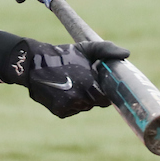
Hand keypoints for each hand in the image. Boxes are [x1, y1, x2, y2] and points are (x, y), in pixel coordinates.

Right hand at [3, 39, 130, 117]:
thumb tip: (127, 53)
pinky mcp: (60, 112)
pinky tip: (63, 90)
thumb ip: (107, 50)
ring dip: (82, 99)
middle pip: (94, 103)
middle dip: (92, 94)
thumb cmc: (63, 55)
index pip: (105, 99)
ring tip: (72, 83)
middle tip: (84, 81)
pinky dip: (71, 103)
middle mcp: (79, 99)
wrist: (32, 64)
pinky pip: (72, 110)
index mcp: (88, 85)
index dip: (104, 92)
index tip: (100, 84)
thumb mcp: (86, 48)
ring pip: (83, 107)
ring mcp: (68, 107)